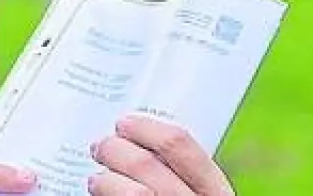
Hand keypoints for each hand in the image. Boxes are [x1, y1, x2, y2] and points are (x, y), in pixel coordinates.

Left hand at [89, 114, 233, 194]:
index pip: (179, 144)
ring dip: (104, 180)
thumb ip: (182, 171)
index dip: (145, 128)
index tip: (125, 123)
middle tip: (100, 146)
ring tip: (97, 179)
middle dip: (114, 149)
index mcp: (215, 191)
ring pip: (131, 192)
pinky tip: (99, 195)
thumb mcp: (199, 191)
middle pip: (144, 164)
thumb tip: (139, 137)